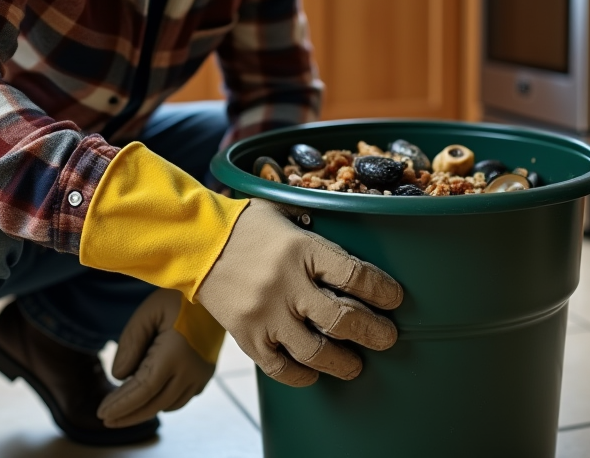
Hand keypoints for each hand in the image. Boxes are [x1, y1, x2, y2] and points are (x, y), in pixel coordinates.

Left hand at [97, 289, 223, 428]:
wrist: (216, 292)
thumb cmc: (178, 298)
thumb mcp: (148, 312)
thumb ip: (130, 343)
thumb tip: (118, 377)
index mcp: (174, 354)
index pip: (142, 391)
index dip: (121, 405)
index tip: (101, 414)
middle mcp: (191, 371)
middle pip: (154, 404)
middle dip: (128, 415)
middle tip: (106, 420)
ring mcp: (201, 375)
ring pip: (168, 405)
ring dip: (144, 410)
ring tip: (123, 407)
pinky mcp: (206, 375)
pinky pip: (181, 398)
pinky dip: (162, 402)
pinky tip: (148, 396)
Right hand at [195, 199, 402, 386]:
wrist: (196, 242)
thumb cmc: (246, 226)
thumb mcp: (285, 214)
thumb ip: (316, 227)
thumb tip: (351, 236)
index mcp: (301, 248)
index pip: (354, 275)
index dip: (382, 291)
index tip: (394, 299)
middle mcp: (286, 283)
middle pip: (343, 319)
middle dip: (374, 332)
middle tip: (387, 338)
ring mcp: (265, 313)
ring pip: (316, 351)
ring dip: (343, 363)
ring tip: (356, 365)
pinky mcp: (246, 335)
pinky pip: (280, 368)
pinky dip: (302, 376)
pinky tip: (314, 373)